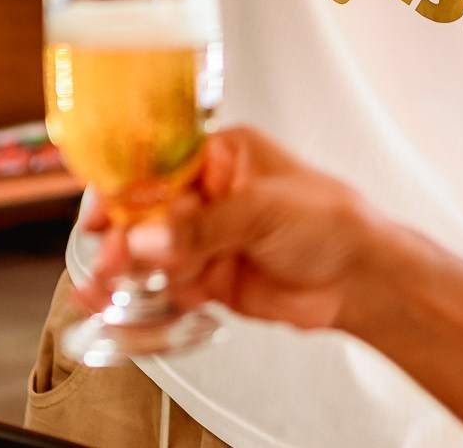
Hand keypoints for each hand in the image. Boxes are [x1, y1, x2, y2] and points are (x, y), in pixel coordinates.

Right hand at [78, 128, 380, 333]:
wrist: (359, 278)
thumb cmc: (332, 221)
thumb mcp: (264, 210)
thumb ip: (204, 227)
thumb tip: (148, 236)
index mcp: (224, 157)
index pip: (158, 164)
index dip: (125, 188)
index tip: (102, 213)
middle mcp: (209, 195)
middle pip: (147, 212)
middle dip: (125, 237)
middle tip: (113, 260)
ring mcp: (207, 238)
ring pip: (150, 252)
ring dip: (126, 270)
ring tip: (107, 288)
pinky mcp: (208, 277)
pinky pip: (165, 286)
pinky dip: (143, 297)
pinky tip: (120, 305)